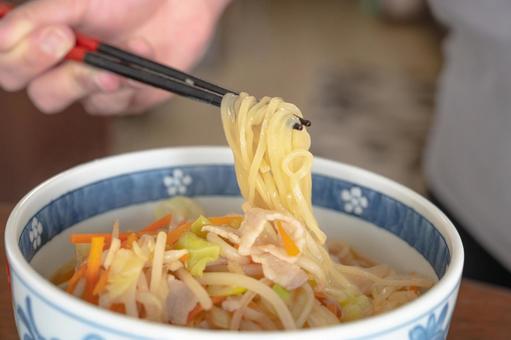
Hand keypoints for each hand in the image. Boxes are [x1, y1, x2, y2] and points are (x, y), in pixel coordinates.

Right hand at [0, 0, 229, 113]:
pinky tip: (144, 53)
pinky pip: (104, 104)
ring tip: (115, 59)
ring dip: (83, 78)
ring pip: (55, 99)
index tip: (55, 32)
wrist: (182, 5)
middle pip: (24, 84)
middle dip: (42, 65)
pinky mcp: (117, 98)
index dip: (17, 52)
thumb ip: (40, 13)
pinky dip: (124, 81)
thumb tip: (1, 33)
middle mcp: (57, 60)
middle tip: (67, 41)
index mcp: (41, 30)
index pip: (4, 54)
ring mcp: (86, 82)